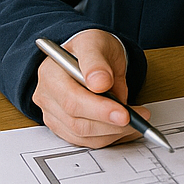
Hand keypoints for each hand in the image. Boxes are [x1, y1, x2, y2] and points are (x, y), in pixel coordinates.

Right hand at [32, 29, 149, 148]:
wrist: (92, 55)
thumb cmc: (93, 48)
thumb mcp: (97, 43)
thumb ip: (97, 62)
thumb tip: (100, 83)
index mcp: (51, 72)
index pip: (71, 98)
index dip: (98, 108)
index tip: (123, 111)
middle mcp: (47, 95)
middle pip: (75, 120)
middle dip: (109, 122)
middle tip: (135, 118)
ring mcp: (53, 113)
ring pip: (81, 134)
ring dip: (112, 132)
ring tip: (136, 122)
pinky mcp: (63, 126)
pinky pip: (85, 140)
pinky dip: (109, 136)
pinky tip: (127, 128)